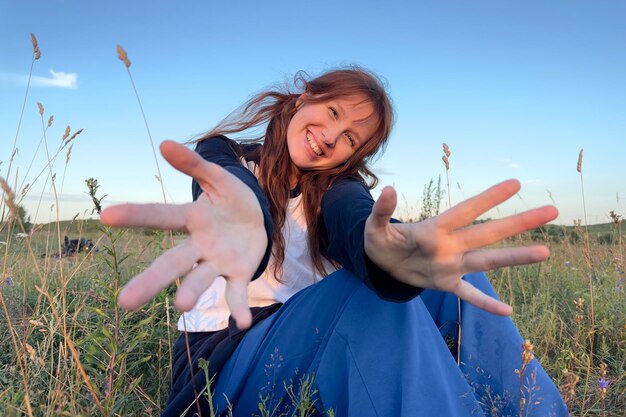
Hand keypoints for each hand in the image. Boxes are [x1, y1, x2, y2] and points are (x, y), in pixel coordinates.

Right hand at [100, 140, 266, 328]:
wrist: (257, 220)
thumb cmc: (231, 200)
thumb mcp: (218, 179)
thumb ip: (195, 165)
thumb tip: (164, 143)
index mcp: (192, 219)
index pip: (161, 216)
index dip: (136, 215)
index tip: (105, 216)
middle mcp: (198, 245)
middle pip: (172, 262)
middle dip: (151, 280)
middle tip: (125, 302)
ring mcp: (217, 262)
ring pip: (200, 279)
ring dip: (191, 292)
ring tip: (183, 305)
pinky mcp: (238, 273)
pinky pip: (235, 292)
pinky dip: (237, 308)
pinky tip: (240, 324)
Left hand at [364, 179, 557, 315]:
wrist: (381, 264)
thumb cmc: (380, 240)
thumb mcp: (373, 227)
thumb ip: (380, 211)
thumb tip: (386, 189)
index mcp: (436, 229)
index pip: (466, 210)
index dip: (489, 198)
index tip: (516, 183)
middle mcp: (451, 245)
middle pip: (488, 233)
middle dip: (518, 222)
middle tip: (551, 210)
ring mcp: (451, 266)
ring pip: (487, 261)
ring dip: (514, 258)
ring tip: (545, 252)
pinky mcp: (445, 284)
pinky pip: (468, 295)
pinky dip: (485, 304)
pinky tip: (507, 312)